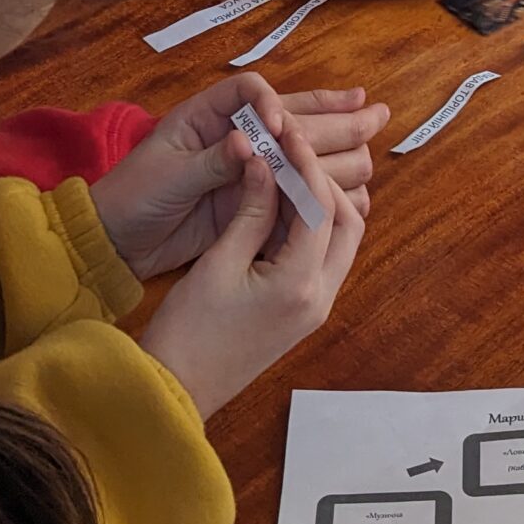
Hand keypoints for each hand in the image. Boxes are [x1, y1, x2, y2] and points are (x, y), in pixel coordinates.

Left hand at [90, 75, 389, 279]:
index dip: (275, 104)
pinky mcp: (251, 202)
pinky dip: (324, 186)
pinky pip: (294, 190)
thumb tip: (251, 142)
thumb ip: (211, 161)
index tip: (284, 128)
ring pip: (302, 154)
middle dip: (333, 114)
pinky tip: (353, 187)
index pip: (253, 93)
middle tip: (375, 112)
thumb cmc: (130, 198)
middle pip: (292, 118)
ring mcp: (246, 171)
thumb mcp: (168, 177)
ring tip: (373, 143)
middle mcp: (235, 137)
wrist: (115, 244)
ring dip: (336, 148)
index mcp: (208, 116)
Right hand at [138, 113, 364, 417]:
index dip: (306, 163)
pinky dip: (311, 228)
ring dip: (322, 204)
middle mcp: (320, 297)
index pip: (321, 207)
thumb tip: (266, 162)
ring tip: (286, 173)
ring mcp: (314, 309)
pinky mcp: (302, 313)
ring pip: (340, 242)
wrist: (175, 391)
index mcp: (301, 283)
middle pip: (348, 224)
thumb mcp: (217, 262)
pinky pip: (322, 259)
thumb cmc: (189, 331)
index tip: (288, 132)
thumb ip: (250, 209)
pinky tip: (280, 206)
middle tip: (292, 152)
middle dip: (325, 182)